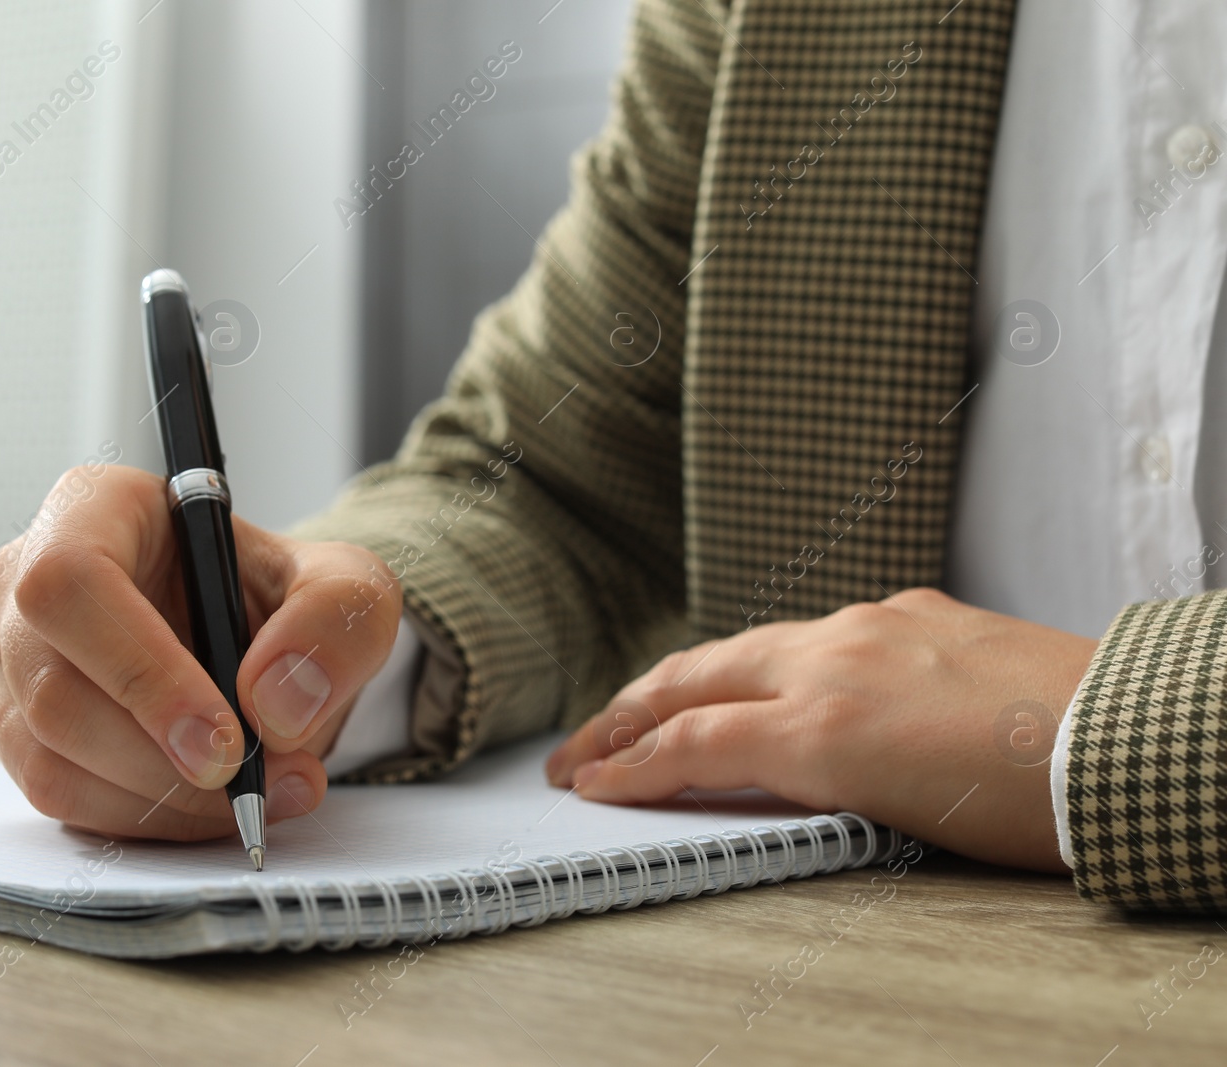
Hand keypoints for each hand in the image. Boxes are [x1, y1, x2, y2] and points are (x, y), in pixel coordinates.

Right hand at [0, 464, 401, 839]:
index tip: (226, 740)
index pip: (72, 582)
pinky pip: (62, 799)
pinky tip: (211, 805)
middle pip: (55, 689)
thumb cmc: (286, 600)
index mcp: (95, 508)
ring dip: (161, 800)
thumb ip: (333, 623)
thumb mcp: (348, 588)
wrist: (265, 650)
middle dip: (163, 759)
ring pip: (51, 758)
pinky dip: (145, 819)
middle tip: (256, 783)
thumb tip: (276, 703)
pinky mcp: (16, 732)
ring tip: (258, 793)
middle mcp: (26, 579)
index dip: (142, 671)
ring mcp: (9, 661)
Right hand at [545, 588, 1097, 872]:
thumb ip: (807, 786)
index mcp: (824, 725)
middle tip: (577, 745)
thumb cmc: (1035, 801)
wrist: (1134, 735)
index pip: (691, 745)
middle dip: (620, 715)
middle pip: (691, 679)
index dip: (625, 767)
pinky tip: (770, 679)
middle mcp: (832, 660)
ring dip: (684, 682)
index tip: (583, 782)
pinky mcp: (913, 611)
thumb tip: (749, 777)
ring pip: (746, 647)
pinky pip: (813, 631)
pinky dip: (765, 662)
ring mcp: (871, 626)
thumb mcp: (898, 819)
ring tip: (650, 708)